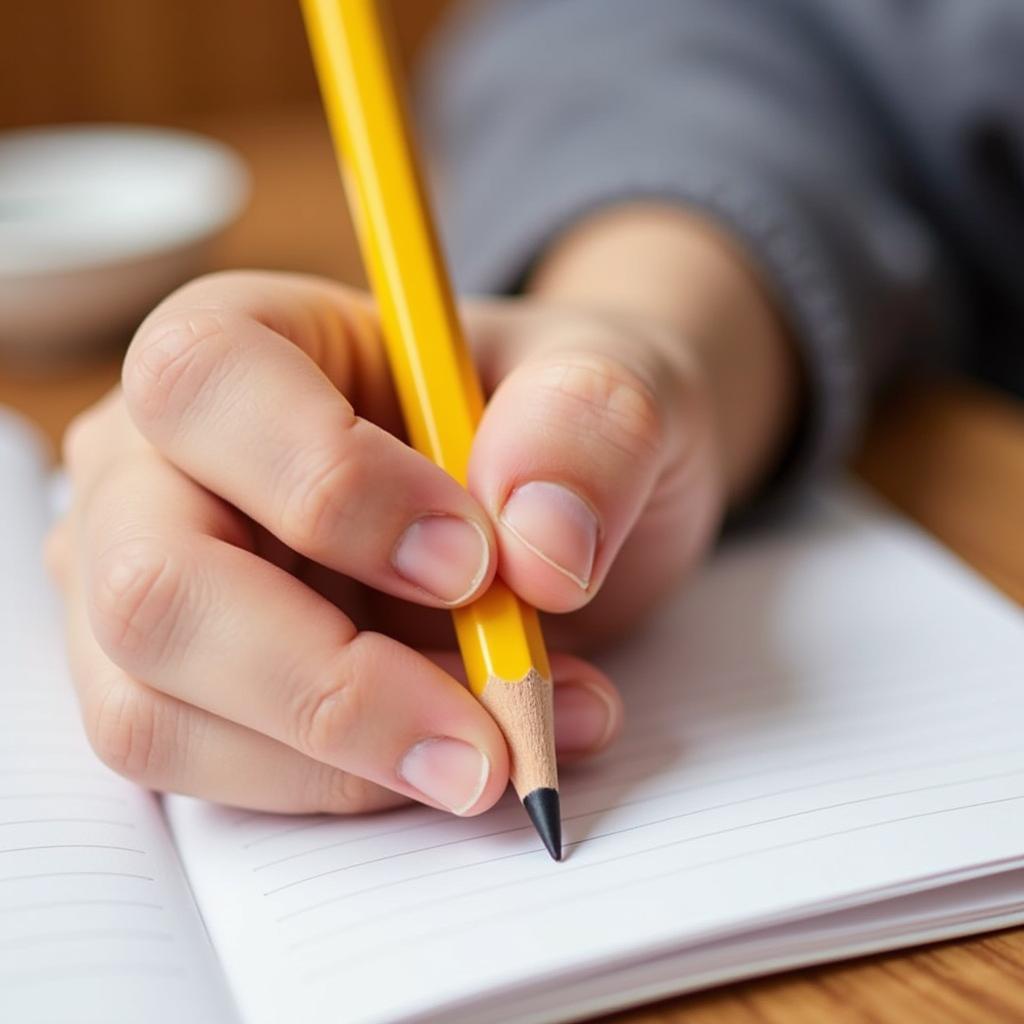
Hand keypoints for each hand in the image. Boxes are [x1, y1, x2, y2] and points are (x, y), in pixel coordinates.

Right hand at [46, 210, 792, 816]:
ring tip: (501, 750)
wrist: (552, 506)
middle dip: (329, 684)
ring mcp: (154, 584)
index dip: (328, 484)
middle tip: (487, 735)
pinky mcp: (180, 688)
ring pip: (154, 711)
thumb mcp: (614, 385)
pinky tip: (454, 759)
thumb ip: (594, 424)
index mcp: (248, 337)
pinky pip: (204, 775)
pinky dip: (338, 790)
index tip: (473, 565)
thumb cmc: (552, 425)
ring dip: (343, 762)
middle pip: (152, 584)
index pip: (205, 384)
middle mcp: (163, 463)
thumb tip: (539, 544)